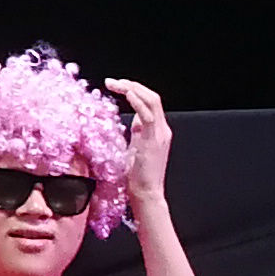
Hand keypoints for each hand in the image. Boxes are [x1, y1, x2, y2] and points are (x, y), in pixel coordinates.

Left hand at [106, 77, 173, 202]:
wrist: (146, 194)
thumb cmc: (135, 176)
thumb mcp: (133, 149)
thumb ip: (135, 134)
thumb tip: (127, 122)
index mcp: (157, 130)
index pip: (149, 102)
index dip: (134, 90)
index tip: (115, 85)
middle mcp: (162, 129)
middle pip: (152, 97)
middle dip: (132, 85)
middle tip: (113, 81)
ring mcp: (159, 134)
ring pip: (152, 101)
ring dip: (133, 89)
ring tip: (116, 83)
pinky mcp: (154, 140)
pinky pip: (148, 115)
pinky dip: (138, 102)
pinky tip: (127, 94)